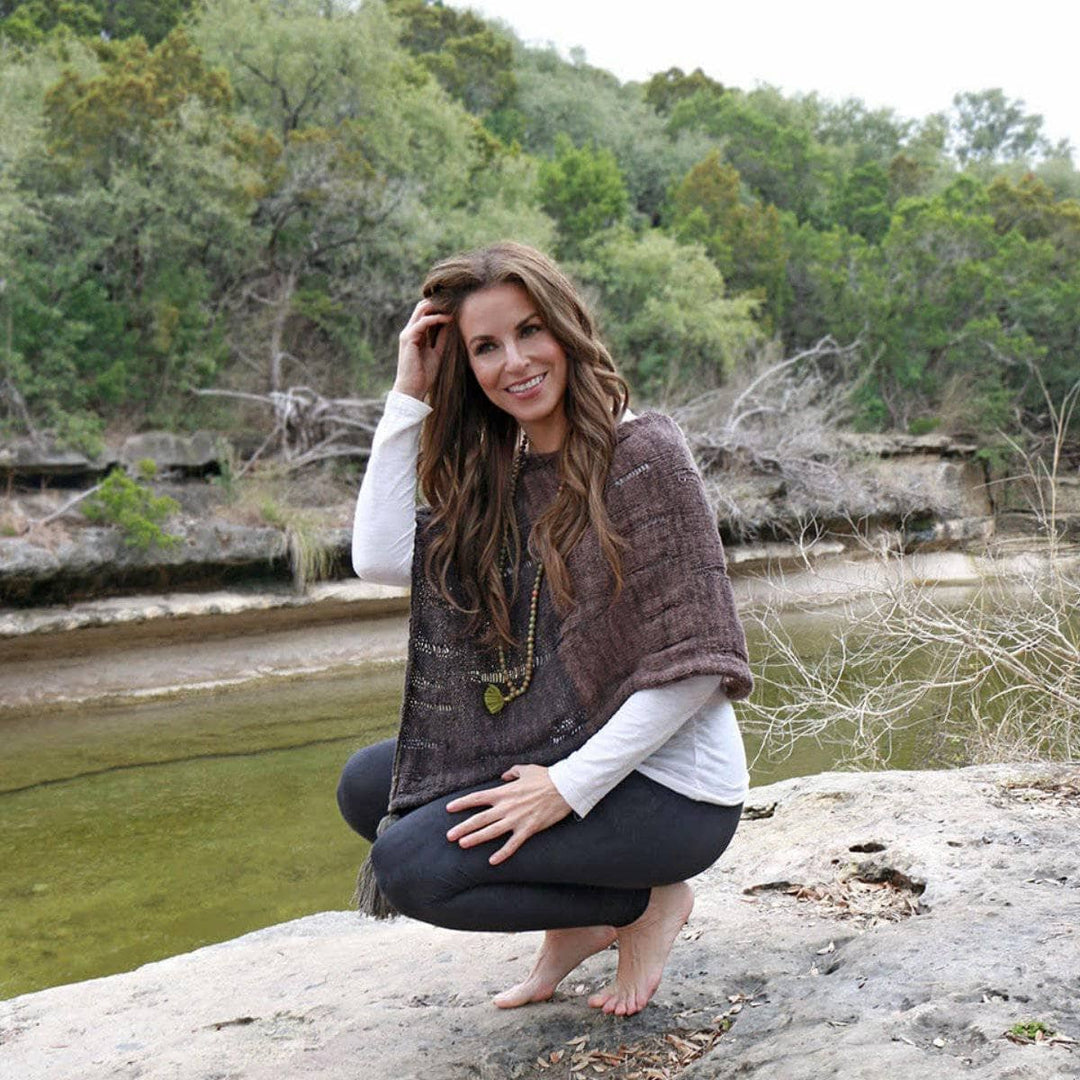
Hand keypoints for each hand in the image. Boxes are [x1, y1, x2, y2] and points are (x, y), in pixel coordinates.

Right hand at [393, 298, 451, 401]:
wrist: (412, 388)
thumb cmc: (424, 375)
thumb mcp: (438, 353)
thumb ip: (442, 339)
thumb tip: (452, 325)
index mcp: (416, 334)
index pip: (426, 312)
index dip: (439, 307)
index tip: (456, 306)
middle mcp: (410, 331)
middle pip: (422, 307)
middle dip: (439, 302)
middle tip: (455, 302)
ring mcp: (407, 333)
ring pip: (422, 310)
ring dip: (438, 306)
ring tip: (453, 306)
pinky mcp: (408, 338)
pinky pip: (423, 322)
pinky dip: (436, 318)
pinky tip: (449, 319)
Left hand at [445, 764, 571, 865]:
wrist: (565, 787)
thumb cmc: (546, 776)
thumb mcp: (526, 769)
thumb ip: (512, 772)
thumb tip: (504, 776)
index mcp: (504, 792)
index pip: (477, 798)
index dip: (461, 803)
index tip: (449, 809)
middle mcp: (506, 806)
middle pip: (479, 818)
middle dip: (462, 827)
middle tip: (449, 836)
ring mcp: (516, 819)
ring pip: (491, 832)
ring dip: (475, 838)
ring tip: (462, 844)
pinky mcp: (528, 829)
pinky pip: (512, 844)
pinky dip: (502, 853)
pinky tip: (492, 861)